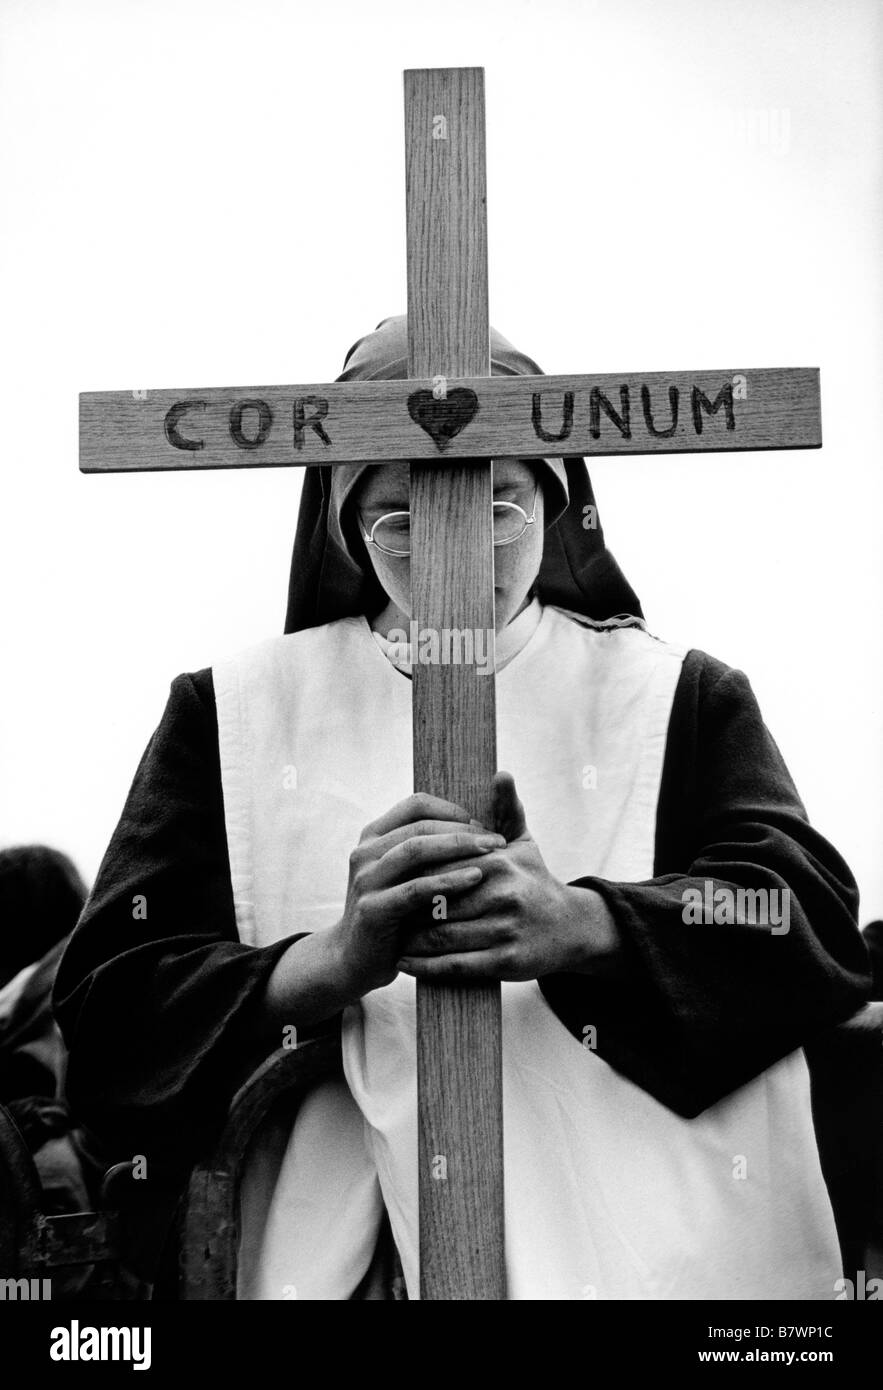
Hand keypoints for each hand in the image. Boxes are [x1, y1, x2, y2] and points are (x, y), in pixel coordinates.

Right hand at [332, 792, 506, 996]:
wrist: (356, 959)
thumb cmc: (394, 913)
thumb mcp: (404, 875)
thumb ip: (429, 851)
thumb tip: (477, 826)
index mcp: (373, 836)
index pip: (416, 805)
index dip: (452, 810)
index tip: (483, 824)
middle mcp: (365, 853)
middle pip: (420, 826)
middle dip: (463, 830)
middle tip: (498, 840)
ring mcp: (366, 880)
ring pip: (415, 850)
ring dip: (458, 847)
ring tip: (492, 852)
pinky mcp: (372, 909)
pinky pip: (415, 889)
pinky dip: (447, 881)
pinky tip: (474, 879)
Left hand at [396, 772, 618, 981]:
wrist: (571, 927)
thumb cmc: (536, 881)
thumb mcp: (524, 842)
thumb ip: (507, 808)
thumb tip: (500, 773)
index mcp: (499, 862)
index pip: (440, 865)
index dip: (413, 875)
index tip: (391, 879)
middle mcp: (503, 893)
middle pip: (437, 900)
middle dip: (407, 908)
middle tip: (384, 910)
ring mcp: (505, 928)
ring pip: (441, 935)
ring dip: (410, 939)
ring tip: (390, 936)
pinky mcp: (506, 960)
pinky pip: (455, 965)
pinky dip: (424, 966)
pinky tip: (406, 962)